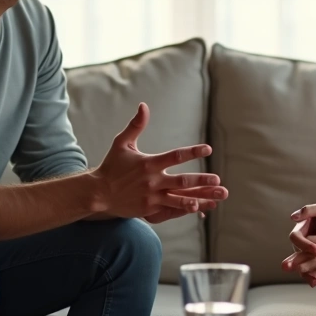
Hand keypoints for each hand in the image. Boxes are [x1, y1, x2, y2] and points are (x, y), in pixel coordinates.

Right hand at [92, 103, 227, 222]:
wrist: (98, 193)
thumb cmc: (111, 166)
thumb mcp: (121, 143)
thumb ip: (135, 125)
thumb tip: (144, 105)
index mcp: (149, 164)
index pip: (175, 156)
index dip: (192, 152)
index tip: (208, 149)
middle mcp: (152, 181)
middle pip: (183, 181)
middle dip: (202, 181)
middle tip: (218, 180)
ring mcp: (152, 197)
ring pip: (180, 199)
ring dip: (200, 199)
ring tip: (216, 199)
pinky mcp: (150, 210)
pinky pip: (172, 210)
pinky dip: (186, 209)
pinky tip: (200, 209)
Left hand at [282, 198, 315, 285]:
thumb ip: (309, 211)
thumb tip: (293, 217)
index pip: (305, 246)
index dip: (300, 245)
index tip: (296, 241)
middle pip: (308, 261)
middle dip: (295, 264)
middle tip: (284, 267)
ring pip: (315, 267)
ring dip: (304, 270)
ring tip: (295, 272)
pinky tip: (312, 281)